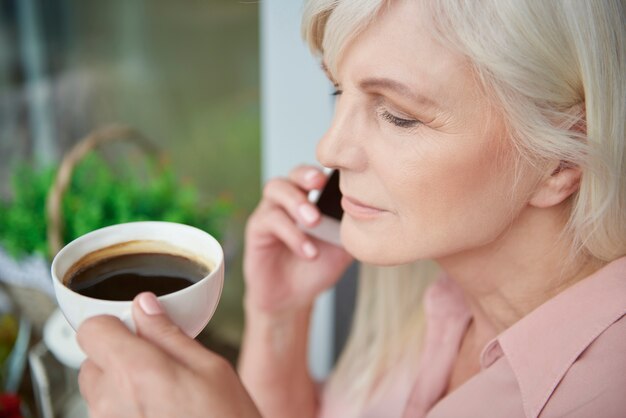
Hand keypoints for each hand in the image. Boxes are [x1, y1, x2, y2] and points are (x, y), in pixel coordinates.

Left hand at [77, 293, 260, 417]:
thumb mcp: (210, 368)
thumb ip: (169, 334)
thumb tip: (145, 306)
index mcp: (135, 372)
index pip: (91, 330)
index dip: (111, 323)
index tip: (133, 326)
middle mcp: (111, 403)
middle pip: (91, 362)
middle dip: (117, 356)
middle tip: (156, 363)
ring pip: (98, 392)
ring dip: (120, 386)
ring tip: (162, 395)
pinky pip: (109, 416)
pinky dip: (126, 410)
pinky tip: (159, 414)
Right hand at [244, 165, 352, 313]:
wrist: (292, 298)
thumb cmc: (317, 267)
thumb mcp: (343, 247)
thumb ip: (354, 228)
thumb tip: (374, 213)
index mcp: (311, 198)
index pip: (316, 174)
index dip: (326, 169)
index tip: (340, 174)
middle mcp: (289, 200)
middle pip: (293, 174)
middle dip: (306, 175)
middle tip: (320, 185)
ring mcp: (271, 211)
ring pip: (276, 189)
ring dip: (296, 202)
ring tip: (314, 221)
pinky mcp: (257, 229)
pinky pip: (270, 220)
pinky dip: (292, 234)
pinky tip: (308, 251)